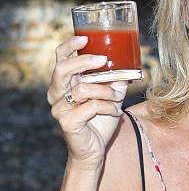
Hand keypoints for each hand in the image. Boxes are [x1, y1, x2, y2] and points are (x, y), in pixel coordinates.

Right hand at [47, 36, 127, 170]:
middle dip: (84, 61)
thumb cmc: (100, 122)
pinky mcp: (67, 122)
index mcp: (64, 84)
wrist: (93, 151)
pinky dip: (108, 107)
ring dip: (105, 91)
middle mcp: (57, 94)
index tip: (85, 38)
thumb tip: (129, 66)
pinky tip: (115, 112)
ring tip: (117, 97)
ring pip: (82, 89)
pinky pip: (90, 107)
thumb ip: (115, 81)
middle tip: (103, 60)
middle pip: (62, 69)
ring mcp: (59, 109)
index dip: (69, 46)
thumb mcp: (110, 97)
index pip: (60, 58)